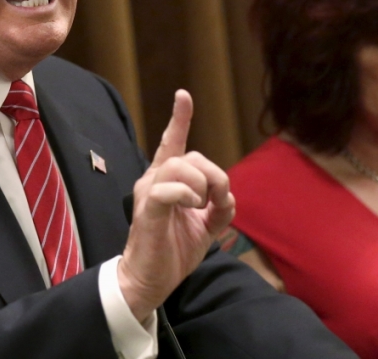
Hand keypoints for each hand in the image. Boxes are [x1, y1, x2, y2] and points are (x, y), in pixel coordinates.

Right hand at [117, 90, 234, 322]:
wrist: (151, 281)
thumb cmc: (173, 251)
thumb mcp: (206, 227)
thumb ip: (219, 208)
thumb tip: (229, 196)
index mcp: (168, 181)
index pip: (172, 142)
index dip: (179, 118)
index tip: (183, 96)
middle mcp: (154, 180)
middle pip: (189, 156)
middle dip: (214, 175)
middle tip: (217, 201)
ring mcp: (149, 193)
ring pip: (179, 166)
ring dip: (201, 184)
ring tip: (201, 206)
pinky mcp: (148, 210)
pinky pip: (168, 189)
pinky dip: (186, 194)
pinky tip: (192, 207)